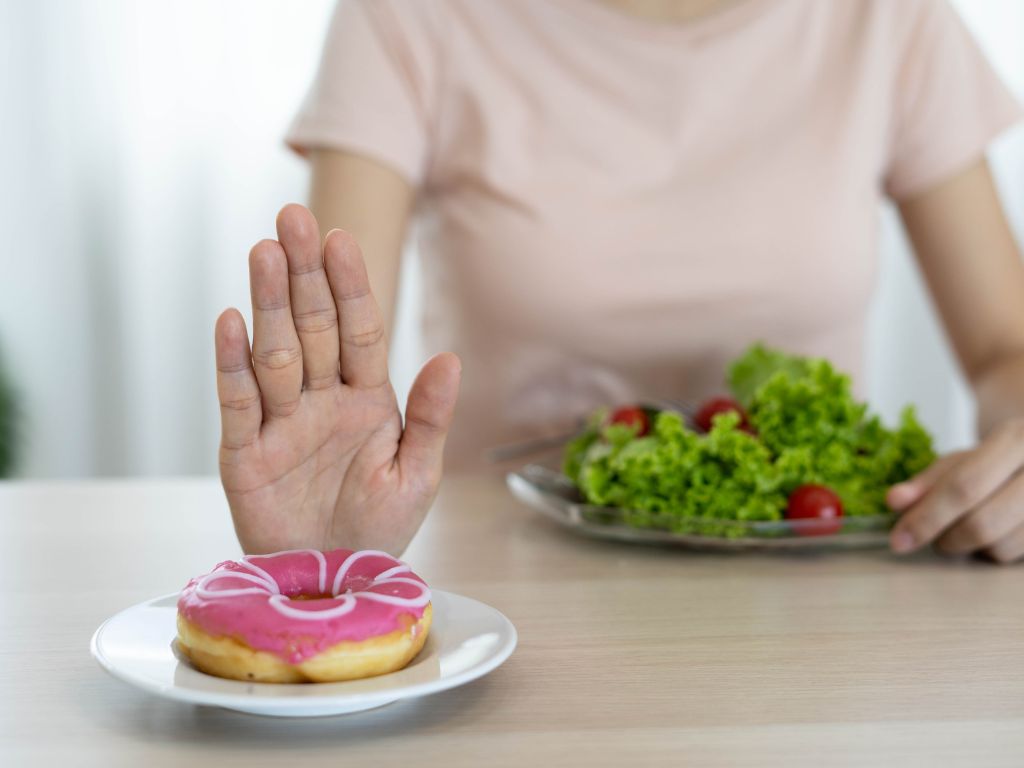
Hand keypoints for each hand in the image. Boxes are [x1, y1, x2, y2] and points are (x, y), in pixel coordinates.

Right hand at [215, 204, 459, 555]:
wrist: (336, 582)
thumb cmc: (380, 528)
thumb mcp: (418, 474)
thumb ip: (431, 416)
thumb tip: (451, 358)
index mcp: (367, 398)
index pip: (359, 331)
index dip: (352, 286)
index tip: (343, 240)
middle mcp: (320, 400)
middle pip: (312, 327)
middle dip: (304, 274)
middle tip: (292, 219)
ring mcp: (280, 422)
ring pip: (274, 352)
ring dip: (268, 303)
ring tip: (262, 251)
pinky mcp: (243, 453)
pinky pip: (237, 402)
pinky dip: (233, 364)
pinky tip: (231, 321)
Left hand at [887, 420, 1023, 563]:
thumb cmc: (997, 459)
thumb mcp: (961, 459)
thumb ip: (926, 480)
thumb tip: (894, 502)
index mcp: (1017, 439)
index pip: (965, 486)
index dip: (926, 517)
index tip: (898, 539)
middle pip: (982, 523)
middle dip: (944, 537)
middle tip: (929, 537)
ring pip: (1000, 547)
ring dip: (968, 546)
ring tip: (961, 526)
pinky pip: (1014, 557)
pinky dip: (991, 551)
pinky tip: (989, 531)